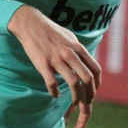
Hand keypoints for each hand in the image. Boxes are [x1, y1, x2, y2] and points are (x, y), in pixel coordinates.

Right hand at [7, 5, 101, 127]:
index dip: (97, 84)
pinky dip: (55, 92)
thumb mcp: (69, 37)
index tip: (94, 92)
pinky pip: (52, 82)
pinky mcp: (43, 63)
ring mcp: (57, 59)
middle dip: (90, 96)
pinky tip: (55, 95)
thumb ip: (78, 50)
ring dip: (76, 97)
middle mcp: (70, 54)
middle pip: (88, 79)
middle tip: (86, 104)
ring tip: (74, 104)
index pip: (95, 70)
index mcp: (78, 48)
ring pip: (73, 83)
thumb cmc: (50, 31)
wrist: (30, 23)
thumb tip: (85, 61)